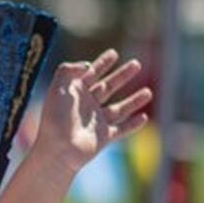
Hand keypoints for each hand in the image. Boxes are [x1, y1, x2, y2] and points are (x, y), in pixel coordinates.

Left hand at [33, 49, 151, 175]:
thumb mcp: (57, 88)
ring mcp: (96, 122)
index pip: (91, 74)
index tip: (113, 53)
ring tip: (148, 92)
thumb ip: (68, 70)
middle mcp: (87, 106)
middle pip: (108, 87)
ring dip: (133, 100)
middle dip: (122, 76)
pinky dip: (133, 124)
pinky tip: (144, 117)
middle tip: (137, 64)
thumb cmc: (55, 118)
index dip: (102, 63)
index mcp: (75, 93)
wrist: (58, 149)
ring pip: (119, 108)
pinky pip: (122, 129)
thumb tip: (87, 64)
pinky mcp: (104, 137)